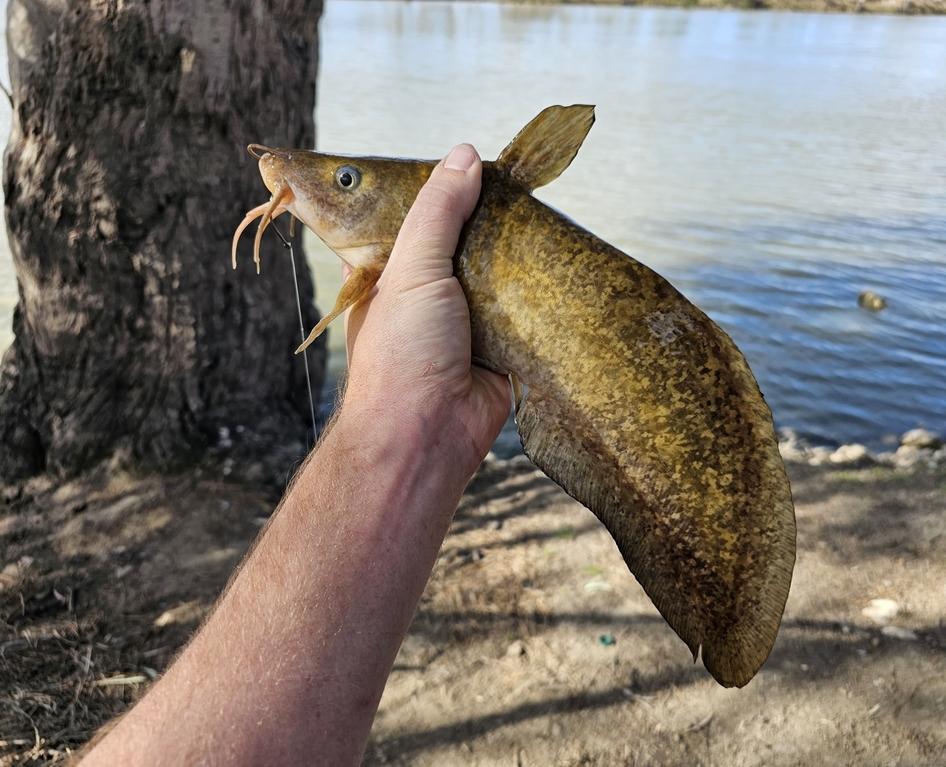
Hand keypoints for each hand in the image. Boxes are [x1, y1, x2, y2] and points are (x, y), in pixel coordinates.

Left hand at [343, 144, 510, 474]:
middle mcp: (427, 293)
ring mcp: (465, 320)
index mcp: (389, 272)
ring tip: (543, 216)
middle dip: (488, 219)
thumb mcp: (412, 268)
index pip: (412, 218)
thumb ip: (438, 211)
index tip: (470, 161)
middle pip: (462, 241)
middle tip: (519, 184)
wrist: (429, 433)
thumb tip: (465, 155)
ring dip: (516, 254)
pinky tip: (556, 261)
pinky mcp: (501, 344)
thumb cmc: (401, 353)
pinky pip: (524, 307)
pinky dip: (538, 291)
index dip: (437, 191)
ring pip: (497, 272)